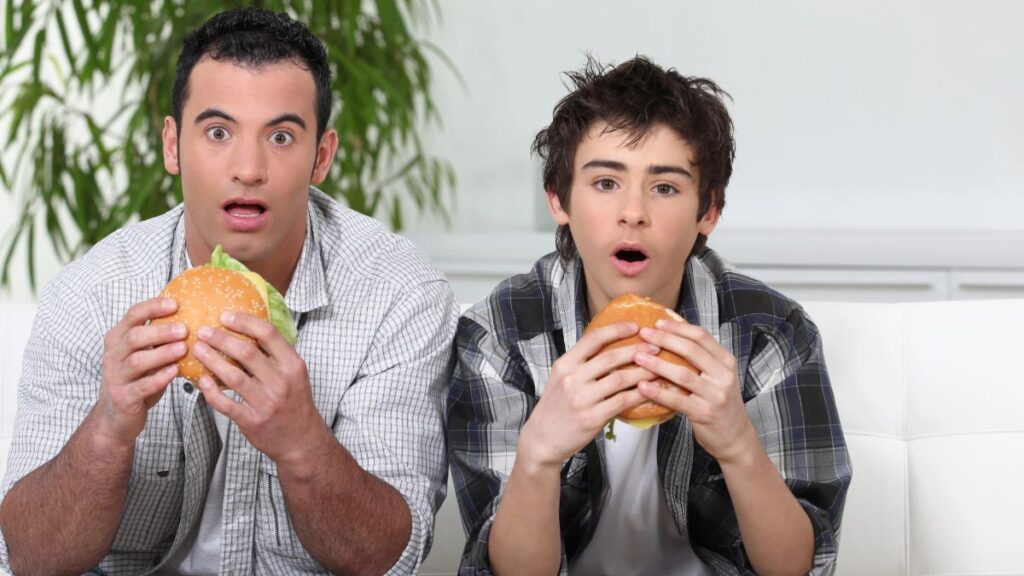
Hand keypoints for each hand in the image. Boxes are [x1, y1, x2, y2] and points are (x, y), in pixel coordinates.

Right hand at [97, 297, 186, 445]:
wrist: (116, 417)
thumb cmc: (137, 380)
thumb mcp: (146, 356)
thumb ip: (160, 341)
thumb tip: (194, 320)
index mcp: (118, 339)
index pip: (132, 316)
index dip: (153, 307)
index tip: (175, 303)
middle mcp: (113, 356)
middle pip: (134, 337)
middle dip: (160, 331)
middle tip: (184, 329)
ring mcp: (116, 377)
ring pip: (137, 361)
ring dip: (162, 354)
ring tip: (183, 349)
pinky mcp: (123, 398)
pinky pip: (141, 387)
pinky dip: (158, 378)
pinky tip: (174, 372)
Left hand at [192, 311, 324, 467]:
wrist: (300, 440)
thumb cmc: (294, 403)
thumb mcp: (294, 374)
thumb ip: (276, 354)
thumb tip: (248, 328)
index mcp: (292, 365)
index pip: (268, 334)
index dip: (244, 322)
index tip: (226, 316)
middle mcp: (281, 382)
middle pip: (246, 352)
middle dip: (221, 338)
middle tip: (204, 331)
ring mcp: (266, 402)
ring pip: (232, 376)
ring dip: (211, 360)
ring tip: (197, 350)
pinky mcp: (251, 420)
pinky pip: (225, 402)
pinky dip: (210, 390)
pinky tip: (201, 380)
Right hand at [518, 322, 654, 469]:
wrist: (542, 438)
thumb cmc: (556, 407)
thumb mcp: (561, 378)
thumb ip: (581, 363)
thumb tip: (611, 347)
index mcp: (565, 364)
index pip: (593, 339)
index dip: (616, 330)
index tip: (635, 326)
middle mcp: (571, 378)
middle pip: (610, 357)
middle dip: (637, 350)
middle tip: (656, 347)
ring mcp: (581, 398)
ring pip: (620, 379)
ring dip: (643, 372)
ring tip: (659, 368)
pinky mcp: (591, 418)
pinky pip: (622, 402)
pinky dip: (639, 394)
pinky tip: (650, 391)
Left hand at [635, 319, 756, 463]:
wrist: (734, 436)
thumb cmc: (719, 402)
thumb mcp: (717, 376)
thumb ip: (701, 357)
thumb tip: (671, 333)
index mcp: (726, 361)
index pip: (701, 336)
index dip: (678, 327)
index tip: (657, 322)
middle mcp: (723, 375)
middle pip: (691, 350)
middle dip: (664, 339)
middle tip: (643, 334)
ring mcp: (715, 395)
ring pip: (683, 374)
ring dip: (657, 364)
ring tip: (637, 357)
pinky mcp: (704, 413)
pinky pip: (677, 400)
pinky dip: (658, 392)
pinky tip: (642, 386)